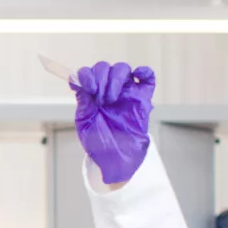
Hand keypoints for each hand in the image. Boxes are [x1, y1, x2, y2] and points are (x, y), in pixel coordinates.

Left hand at [72, 62, 155, 183]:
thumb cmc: (99, 143)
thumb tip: (80, 86)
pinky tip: (137, 76)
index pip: (87, 74)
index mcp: (92, 95)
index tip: (89, 88)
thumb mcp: (86, 124)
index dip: (86, 75)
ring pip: (122, 69)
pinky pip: (147, 77)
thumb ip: (84, 104)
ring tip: (112, 99)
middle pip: (104, 68)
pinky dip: (143, 72)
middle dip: (101, 79)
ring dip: (115, 80)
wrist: (116, 159)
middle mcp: (108, 90)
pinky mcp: (142, 98)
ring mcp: (125, 93)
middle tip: (101, 99)